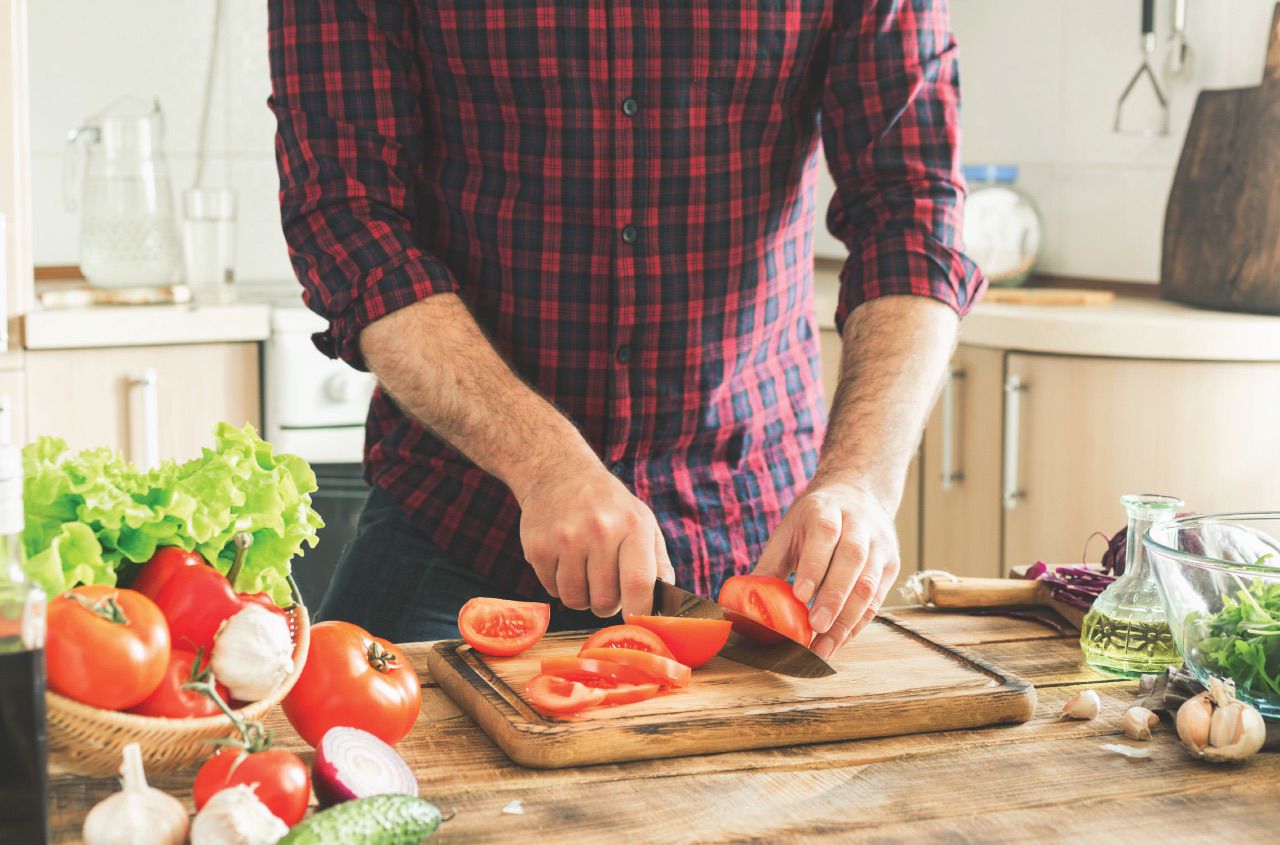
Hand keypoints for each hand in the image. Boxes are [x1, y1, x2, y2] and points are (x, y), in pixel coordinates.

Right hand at [517, 462, 675, 618]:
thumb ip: (658, 563)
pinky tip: (565, 561)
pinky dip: (560, 585)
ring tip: (585, 572)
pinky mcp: (538, 547)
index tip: (635, 619)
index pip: (638, 583)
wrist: (559, 473)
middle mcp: (599, 530)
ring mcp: (565, 539)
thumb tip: (666, 605)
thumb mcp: (643, 521)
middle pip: (604, 600)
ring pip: (575, 600)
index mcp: (632, 526)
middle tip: (606, 587)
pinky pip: (552, 590)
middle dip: (607, 604)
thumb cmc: (609, 505)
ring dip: (582, 596)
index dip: (638, 611)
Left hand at [753, 480, 899, 659]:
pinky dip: (858, 623)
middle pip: (852, 559)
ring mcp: (879, 545)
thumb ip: (770, 564)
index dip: (814, 565)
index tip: (800, 595)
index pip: (825, 534)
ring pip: (869, 582)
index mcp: (828, 509)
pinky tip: (839, 640)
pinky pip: (877, 598)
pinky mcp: (891, 565)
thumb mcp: (789, 531)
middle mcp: (859, 524)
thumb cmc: (814, 519)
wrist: (857, 495)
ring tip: (825, 646)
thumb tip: (743, 602)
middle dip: (834, 597)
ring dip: (848, 618)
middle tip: (815, 627)